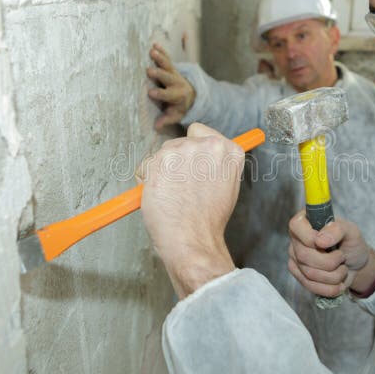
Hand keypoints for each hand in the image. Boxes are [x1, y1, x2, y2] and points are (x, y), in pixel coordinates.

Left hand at [137, 123, 241, 297]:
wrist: (193, 240)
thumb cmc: (208, 220)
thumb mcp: (227, 185)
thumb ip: (216, 164)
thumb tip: (202, 157)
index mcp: (229, 150)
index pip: (201, 133)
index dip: (194, 151)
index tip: (192, 165)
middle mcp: (208, 145)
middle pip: (180, 142)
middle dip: (177, 162)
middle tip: (182, 188)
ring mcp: (183, 151)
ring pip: (162, 153)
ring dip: (162, 170)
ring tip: (173, 195)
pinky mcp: (161, 160)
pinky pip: (146, 165)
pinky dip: (147, 180)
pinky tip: (161, 196)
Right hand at [147, 43, 196, 129]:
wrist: (191, 95)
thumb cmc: (180, 107)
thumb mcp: (175, 115)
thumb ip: (166, 120)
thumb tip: (156, 127)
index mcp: (177, 96)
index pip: (167, 95)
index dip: (159, 94)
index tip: (150, 92)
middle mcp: (176, 83)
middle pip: (168, 78)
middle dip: (159, 74)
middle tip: (150, 71)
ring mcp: (175, 74)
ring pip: (168, 65)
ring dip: (160, 58)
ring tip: (152, 52)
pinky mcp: (172, 68)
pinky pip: (167, 58)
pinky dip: (161, 51)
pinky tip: (154, 45)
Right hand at [287, 213, 374, 297]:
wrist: (354, 264)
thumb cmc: (351, 242)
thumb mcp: (351, 231)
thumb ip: (338, 229)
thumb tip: (320, 241)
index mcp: (305, 221)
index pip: (295, 226)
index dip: (310, 238)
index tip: (328, 244)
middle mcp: (296, 239)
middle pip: (303, 256)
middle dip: (330, 262)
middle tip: (342, 257)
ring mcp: (295, 259)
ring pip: (309, 274)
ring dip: (334, 276)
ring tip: (342, 269)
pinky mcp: (299, 276)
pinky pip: (311, 286)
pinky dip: (330, 288)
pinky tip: (338, 283)